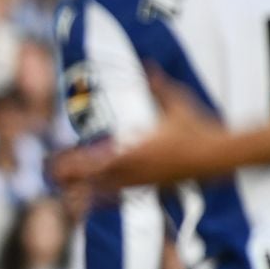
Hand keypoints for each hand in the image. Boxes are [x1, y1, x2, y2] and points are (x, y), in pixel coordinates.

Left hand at [53, 75, 226, 191]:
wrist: (220, 155)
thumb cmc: (198, 127)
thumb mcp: (176, 102)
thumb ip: (158, 85)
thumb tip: (148, 64)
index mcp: (137, 148)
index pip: (98, 159)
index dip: (76, 162)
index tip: (57, 162)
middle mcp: (137, 168)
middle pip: (96, 178)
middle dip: (72, 176)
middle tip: (49, 176)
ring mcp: (145, 180)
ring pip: (107, 190)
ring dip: (85, 190)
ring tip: (63, 192)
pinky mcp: (154, 188)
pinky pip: (125, 196)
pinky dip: (106, 199)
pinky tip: (93, 203)